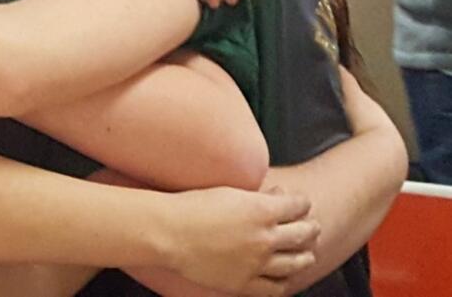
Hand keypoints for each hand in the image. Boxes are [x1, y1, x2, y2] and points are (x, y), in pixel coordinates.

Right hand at [164, 187, 318, 296]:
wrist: (167, 233)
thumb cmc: (191, 207)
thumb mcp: (229, 192)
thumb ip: (258, 197)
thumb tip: (277, 197)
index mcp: (262, 210)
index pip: (299, 206)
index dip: (302, 203)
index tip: (299, 203)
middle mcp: (265, 238)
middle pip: (304, 234)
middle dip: (310, 227)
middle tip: (310, 226)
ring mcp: (257, 263)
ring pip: (297, 262)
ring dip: (305, 255)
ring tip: (305, 253)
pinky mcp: (244, 283)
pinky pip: (276, 287)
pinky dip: (285, 280)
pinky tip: (284, 275)